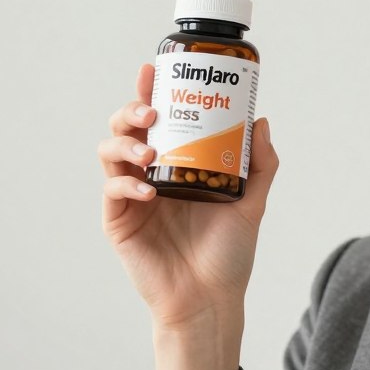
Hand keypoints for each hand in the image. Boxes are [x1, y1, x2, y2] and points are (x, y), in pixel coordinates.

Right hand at [100, 63, 278, 329]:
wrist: (210, 300)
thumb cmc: (227, 255)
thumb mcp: (251, 204)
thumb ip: (260, 166)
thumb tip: (260, 121)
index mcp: (176, 164)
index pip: (157, 119)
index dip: (149, 91)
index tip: (153, 70)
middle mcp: (149, 175)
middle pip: (125, 128)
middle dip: (131, 110)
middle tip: (151, 111)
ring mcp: (131, 198)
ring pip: (109, 152)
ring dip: (125, 144)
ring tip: (149, 153)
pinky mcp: (118, 222)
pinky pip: (113, 192)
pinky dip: (126, 186)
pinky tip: (148, 192)